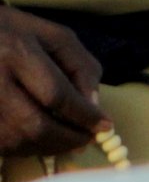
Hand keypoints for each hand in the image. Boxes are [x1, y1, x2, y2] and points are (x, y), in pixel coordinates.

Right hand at [0, 9, 104, 158]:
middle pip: (34, 125)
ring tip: (63, 142)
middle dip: (67, 139)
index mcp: (16, 53)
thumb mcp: (52, 35)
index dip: (84, 116)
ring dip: (44, 148)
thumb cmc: (11, 32)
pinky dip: (19, 149)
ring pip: (13, 140)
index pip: (57, 95)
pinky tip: (35, 140)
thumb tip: (93, 104)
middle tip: (85, 140)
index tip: (104, 126)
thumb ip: (80, 65)